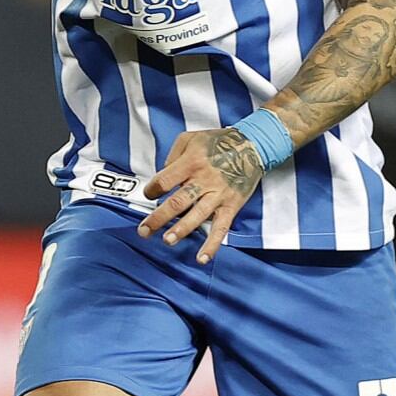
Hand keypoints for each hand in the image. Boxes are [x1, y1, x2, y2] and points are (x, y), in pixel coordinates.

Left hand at [138, 127, 264, 263]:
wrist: (252, 145)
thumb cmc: (218, 141)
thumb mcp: (190, 138)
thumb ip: (173, 155)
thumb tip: (162, 176)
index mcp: (191, 162)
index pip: (164, 181)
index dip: (152, 189)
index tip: (148, 194)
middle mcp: (204, 180)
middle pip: (177, 202)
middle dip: (158, 218)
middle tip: (144, 230)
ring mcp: (218, 195)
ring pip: (196, 216)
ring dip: (181, 230)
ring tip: (168, 240)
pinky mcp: (231, 206)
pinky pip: (221, 228)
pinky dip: (212, 245)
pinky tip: (202, 258)